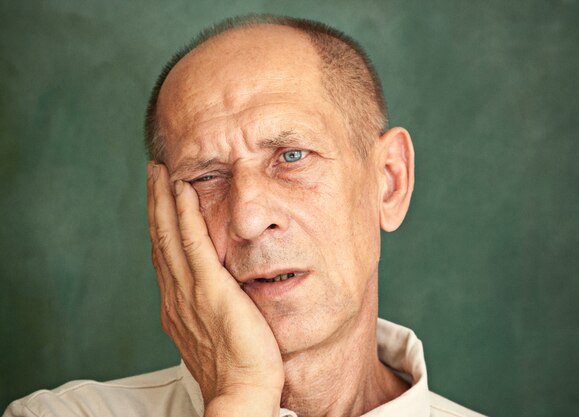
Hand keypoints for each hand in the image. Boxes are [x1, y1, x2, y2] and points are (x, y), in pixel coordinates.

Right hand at [147, 163, 283, 414]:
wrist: (242, 392)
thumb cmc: (238, 369)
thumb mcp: (217, 333)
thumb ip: (212, 308)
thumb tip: (219, 296)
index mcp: (177, 305)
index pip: (165, 255)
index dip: (160, 224)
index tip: (160, 199)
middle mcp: (175, 294)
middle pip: (159, 238)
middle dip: (155, 203)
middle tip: (153, 171)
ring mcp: (189, 291)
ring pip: (169, 235)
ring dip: (163, 200)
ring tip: (160, 171)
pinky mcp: (209, 290)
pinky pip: (193, 243)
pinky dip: (185, 215)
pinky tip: (184, 190)